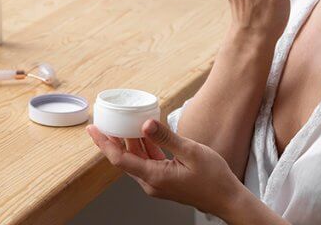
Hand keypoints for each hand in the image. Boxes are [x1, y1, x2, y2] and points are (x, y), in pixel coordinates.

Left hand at [86, 119, 247, 217]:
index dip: (104, 143)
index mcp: (154, 176)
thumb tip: (145, 124)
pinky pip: (148, 162)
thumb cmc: (214, 178)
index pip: (119, 159)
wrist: (227, 199)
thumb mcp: (191, 152)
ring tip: (123, 122)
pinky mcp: (164, 181)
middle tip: (105, 120)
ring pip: (136, 160)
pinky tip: (145, 134)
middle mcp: (151, 182)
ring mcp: (157, 183)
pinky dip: (144, 148)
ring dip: (129, 142)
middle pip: (125, 159)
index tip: (93, 129)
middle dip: (113, 139)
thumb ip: (166, 137)